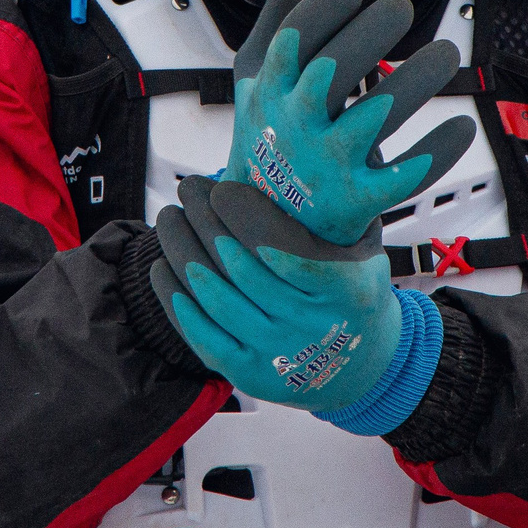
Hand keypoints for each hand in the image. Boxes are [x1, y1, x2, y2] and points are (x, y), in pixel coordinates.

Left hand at [152, 177, 402, 414]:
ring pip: (217, 298)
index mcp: (347, 288)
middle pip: (243, 268)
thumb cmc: (353, 288)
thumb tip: (304, 151)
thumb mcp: (365, 250)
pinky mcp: (252, 376)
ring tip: (169, 220)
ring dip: (183, 253)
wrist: (361, 364)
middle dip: (206, 221)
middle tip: (187, 189)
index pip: (284, 247)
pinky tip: (162, 269)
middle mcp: (313, 325)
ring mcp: (281, 354)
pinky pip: (203, 337)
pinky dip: (176, 302)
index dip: (246, 216)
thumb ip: (339, 212)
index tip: (221, 188)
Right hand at [228, 0, 471, 245]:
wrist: (268, 224)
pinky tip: (460, 125)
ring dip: (416, 81)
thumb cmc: (272, 128)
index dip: (324, 8)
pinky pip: (404, 177)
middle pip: (332, 74)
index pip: (293, 41)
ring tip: (444, 52)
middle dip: (369, 34)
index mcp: (270, 87)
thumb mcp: (264, 70)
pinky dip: (436, 151)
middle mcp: (294, 125)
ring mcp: (326, 166)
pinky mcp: (357, 201)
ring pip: (376, 120)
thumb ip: (288, 4)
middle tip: (401, 8)